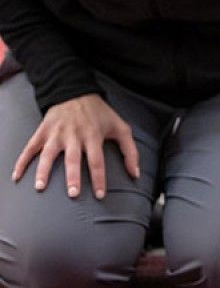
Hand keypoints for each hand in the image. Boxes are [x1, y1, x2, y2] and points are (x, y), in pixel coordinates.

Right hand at [11, 93, 138, 199]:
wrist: (75, 92)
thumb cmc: (100, 114)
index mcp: (94, 136)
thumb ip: (130, 151)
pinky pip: (30, 148)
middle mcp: (74, 136)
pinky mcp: (42, 132)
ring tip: (40, 187)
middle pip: (74, 159)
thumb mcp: (120, 127)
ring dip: (44, 170)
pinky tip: (16, 177)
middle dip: (73, 177)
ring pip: (49, 154)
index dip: (99, 178)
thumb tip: (135, 174)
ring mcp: (56, 134)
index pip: (97, 160)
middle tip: (72, 194)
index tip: (100, 195)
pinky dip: (22, 162)